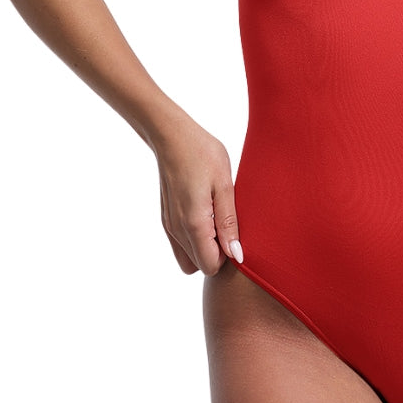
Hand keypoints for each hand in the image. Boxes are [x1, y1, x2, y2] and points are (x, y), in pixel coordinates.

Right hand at [152, 118, 241, 275]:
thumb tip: (236, 255)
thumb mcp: (225, 186)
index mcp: (193, 223)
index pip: (210, 267)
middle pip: (198, 266)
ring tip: (217, 220)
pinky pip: (180, 245)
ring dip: (204, 249)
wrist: (172, 136)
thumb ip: (229, 223)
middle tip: (227, 225)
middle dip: (215, 255)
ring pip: (187, 258)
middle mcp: (177, 229)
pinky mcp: (166, 219)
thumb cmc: (203, 155)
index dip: (226, 257)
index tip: (234, 232)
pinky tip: (205, 215)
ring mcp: (169, 225)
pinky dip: (194, 240)